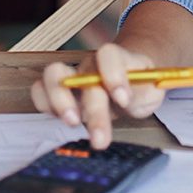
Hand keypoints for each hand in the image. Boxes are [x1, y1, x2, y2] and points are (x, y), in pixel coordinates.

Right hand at [31, 43, 166, 148]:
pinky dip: (44, 104)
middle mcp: (92, 64)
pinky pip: (40, 90)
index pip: (109, 54)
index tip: (123, 99)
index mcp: (118, 58)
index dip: (113, 75)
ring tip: (72, 122)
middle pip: (84, 76)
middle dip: (92, 109)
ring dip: (59, 100)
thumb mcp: (153, 90)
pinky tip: (59, 120)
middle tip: (100, 138)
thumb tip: (127, 100)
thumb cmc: (141, 86)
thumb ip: (144, 93)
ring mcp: (73, 75)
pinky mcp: (58, 91)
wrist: (131, 80)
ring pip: (53, 74)